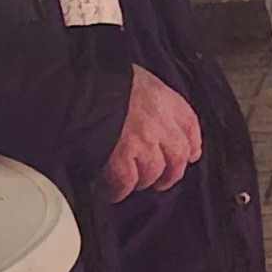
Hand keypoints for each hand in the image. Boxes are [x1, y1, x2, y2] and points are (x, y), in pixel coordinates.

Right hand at [100, 64, 202, 202]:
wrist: (79, 85)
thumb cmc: (101, 80)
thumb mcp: (133, 79)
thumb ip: (144, 97)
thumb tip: (139, 112)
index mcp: (162, 97)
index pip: (189, 124)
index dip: (192, 143)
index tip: (190, 155)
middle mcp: (159, 120)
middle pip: (178, 156)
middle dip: (171, 173)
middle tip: (161, 181)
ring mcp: (142, 140)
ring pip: (153, 172)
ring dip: (142, 182)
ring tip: (130, 184)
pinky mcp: (121, 155)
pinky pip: (126, 181)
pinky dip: (119, 190)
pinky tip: (112, 191)